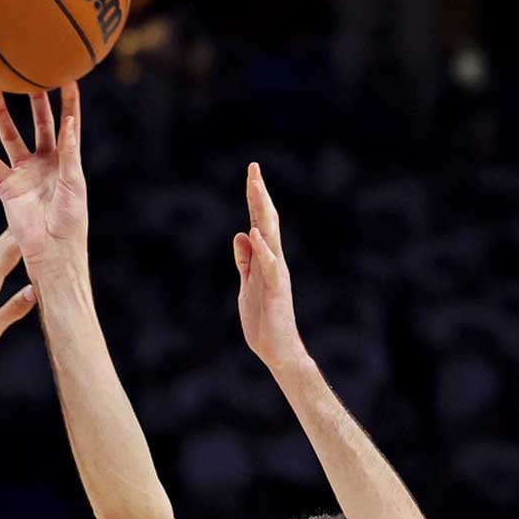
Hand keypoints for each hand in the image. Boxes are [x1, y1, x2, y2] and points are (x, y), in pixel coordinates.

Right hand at [0, 83, 87, 272]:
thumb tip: (69, 121)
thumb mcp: (73, 181)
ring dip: (2, 114)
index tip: (67, 77)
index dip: (68, 102)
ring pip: (10, 136)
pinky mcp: (5, 186)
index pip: (68, 124)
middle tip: (27, 75)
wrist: (52, 250)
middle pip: (38, 124)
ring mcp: (23, 172)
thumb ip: (69, 151)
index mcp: (66, 160)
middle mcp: (44, 162)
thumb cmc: (71, 219)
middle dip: (33, 101)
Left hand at [233, 163, 308, 373]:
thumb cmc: (263, 319)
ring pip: (270, 238)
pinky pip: (269, 267)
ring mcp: (276, 274)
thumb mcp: (247, 284)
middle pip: (266, 222)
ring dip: (262, 214)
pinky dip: (262, 250)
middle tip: (253, 170)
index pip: (260, 222)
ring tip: (256, 190)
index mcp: (265, 259)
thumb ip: (245, 261)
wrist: (277, 349)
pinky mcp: (275, 291)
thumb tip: (241, 235)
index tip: (252, 174)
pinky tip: (255, 234)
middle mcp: (274, 261)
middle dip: (259, 196)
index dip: (255, 198)